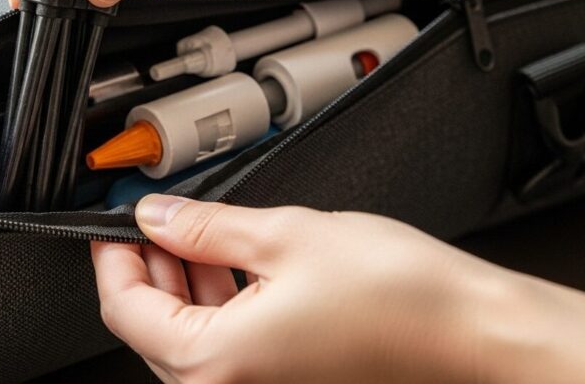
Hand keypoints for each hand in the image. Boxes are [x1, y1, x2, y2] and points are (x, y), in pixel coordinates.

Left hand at [92, 195, 584, 382]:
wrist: (473, 334)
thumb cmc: (400, 298)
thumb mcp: (282, 236)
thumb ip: (204, 227)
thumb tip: (157, 216)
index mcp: (216, 363)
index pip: (124, 310)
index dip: (111, 258)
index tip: (111, 225)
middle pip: (151, 328)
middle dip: (147, 268)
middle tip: (150, 221)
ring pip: (187, 338)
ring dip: (181, 285)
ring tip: (190, 234)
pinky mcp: (284, 381)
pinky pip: (226, 348)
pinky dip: (216, 306)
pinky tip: (227, 265)